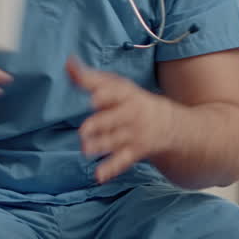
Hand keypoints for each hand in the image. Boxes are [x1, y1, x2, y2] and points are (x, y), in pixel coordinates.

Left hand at [69, 58, 175, 183]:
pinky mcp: (134, 152)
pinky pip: (122, 161)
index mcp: (125, 95)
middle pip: (113, 120)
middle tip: (84, 130)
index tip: (94, 99)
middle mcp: (130, 114)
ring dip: (101, 146)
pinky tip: (99, 176)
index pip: (115, 94)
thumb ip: (89, 77)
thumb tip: (67, 62)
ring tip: (85, 149)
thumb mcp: (116, 85)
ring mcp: (133, 134)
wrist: (171, 124)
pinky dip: (111, 169)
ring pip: (115, 141)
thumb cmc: (132, 101)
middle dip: (100, 125)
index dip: (105, 96)